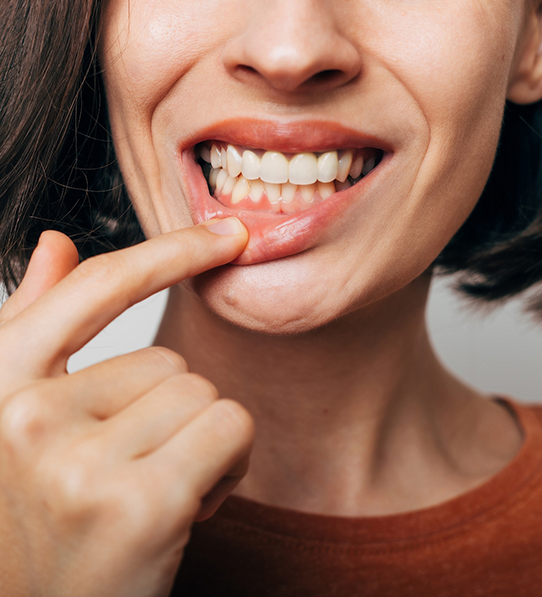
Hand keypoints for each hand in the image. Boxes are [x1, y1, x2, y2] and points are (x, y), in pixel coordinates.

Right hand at [0, 219, 253, 596]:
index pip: (93, 289)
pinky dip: (229, 464)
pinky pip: (230, 428)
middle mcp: (23, 419)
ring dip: (199, 440)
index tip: (224, 235)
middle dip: (172, 413)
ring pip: (203, 393)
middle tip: (137, 471)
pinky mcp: (141, 502)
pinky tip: (186, 509)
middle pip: (168, 358)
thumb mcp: (33, 420)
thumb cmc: (57, 516)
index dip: (166, 252)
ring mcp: (78, 462)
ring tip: (155, 490)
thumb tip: (53, 244)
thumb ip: (37, 327)